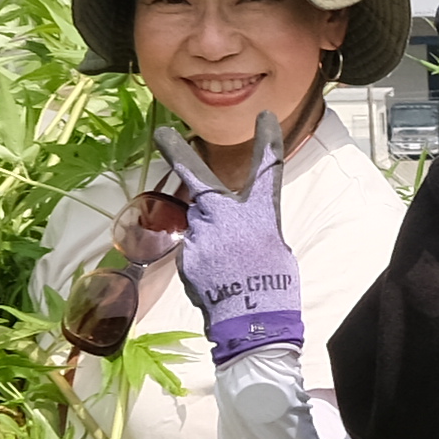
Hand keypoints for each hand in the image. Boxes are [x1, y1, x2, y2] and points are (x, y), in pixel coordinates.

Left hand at [175, 111, 305, 360]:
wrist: (253, 321)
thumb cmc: (274, 288)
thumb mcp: (276, 248)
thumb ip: (253, 227)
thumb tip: (237, 227)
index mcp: (260, 213)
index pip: (267, 168)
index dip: (267, 141)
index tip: (264, 117)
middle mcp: (226, 216)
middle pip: (198, 178)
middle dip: (177, 151)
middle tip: (162, 134)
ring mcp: (202, 234)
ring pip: (198, 225)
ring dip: (209, 238)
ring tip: (227, 266)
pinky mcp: (186, 255)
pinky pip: (193, 250)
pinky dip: (203, 260)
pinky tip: (217, 278)